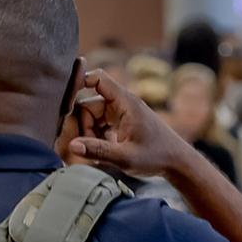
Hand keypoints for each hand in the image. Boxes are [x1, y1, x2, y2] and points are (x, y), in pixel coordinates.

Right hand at [65, 69, 194, 178]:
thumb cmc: (157, 156)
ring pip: (92, 117)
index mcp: (125, 102)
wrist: (177, 162)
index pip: (98, 79)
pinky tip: (104, 153)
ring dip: (89, 135)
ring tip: (98, 154)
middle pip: (88, 105)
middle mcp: (122, 104)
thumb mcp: (126, 157)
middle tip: (87, 147)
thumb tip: (73, 145)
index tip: (64, 98)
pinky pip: (99, 125)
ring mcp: (121, 113)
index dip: (80, 82)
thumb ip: (98, 151)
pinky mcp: (121, 123)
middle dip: (83, 126)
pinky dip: (96, 138)